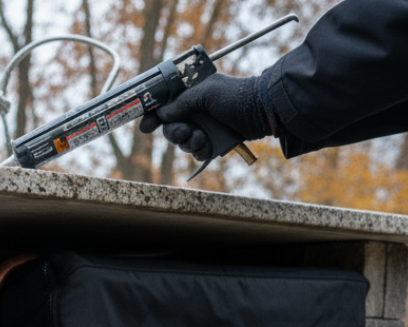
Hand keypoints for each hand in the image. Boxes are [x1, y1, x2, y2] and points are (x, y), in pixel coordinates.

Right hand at [139, 73, 270, 160]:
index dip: (153, 116)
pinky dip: (200, 150)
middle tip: (184, 132)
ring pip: (182, 142)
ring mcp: (204, 128)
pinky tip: (208, 145)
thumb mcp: (206, 93)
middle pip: (170, 127)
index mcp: (192, 94)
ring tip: (201, 137)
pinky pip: (196, 152)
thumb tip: (161, 113)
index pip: (166, 105)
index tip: (145, 126)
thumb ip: (181, 102)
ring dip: (188, 142)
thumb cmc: (235, 96)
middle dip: (174, 132)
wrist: (261, 112)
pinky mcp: (212, 143)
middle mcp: (195, 111)